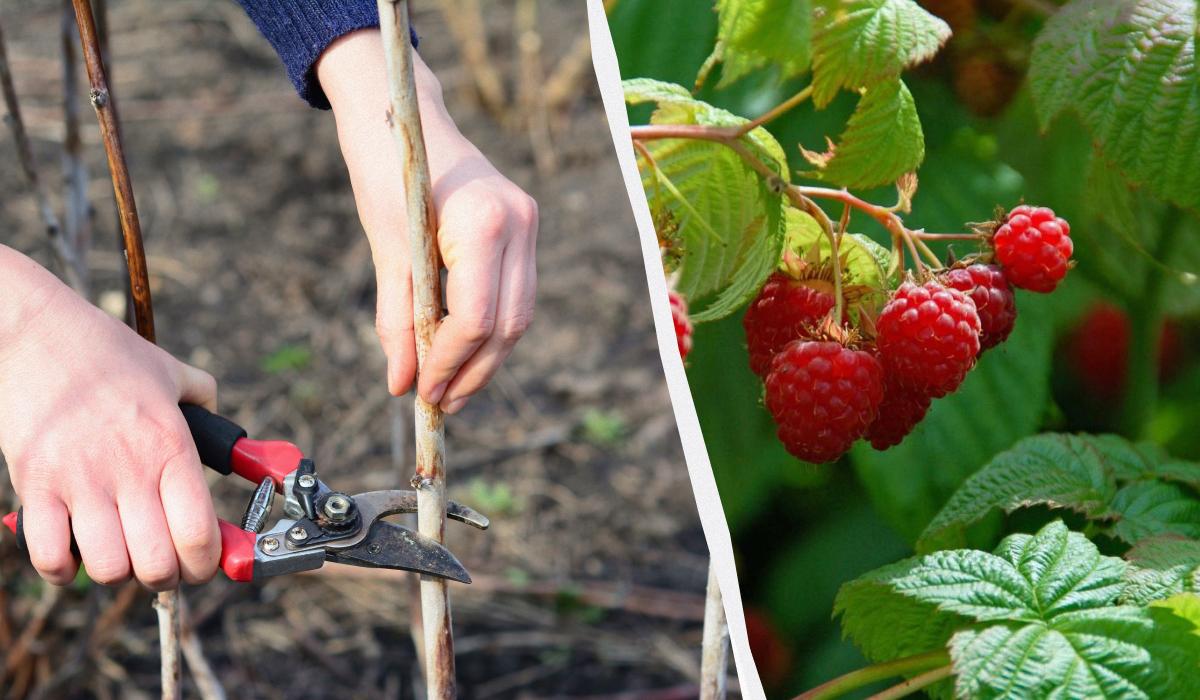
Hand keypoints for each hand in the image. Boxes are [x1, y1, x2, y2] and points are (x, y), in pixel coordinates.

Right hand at [0, 248, 220, 589]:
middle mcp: (129, 468)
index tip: (204, 562)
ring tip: (119, 553)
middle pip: (157, 564)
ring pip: (108, 568)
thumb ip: (205, 401)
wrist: (36, 332)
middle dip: (166, 577)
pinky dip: (63, 569)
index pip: (199, 534)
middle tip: (162, 564)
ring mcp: (79, 479)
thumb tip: (230, 429)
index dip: (207, 563)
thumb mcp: (171, 372)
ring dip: (117, 573)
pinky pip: (49, 556)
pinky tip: (72, 552)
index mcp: (171, 446)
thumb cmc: (106, 353)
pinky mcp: (34, 484)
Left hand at [317, 30, 537, 413]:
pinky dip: (489, 329)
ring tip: (448, 388)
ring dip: (485, 359)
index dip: (449, 364)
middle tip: (439, 406)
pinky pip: (515, 295)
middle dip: (473, 373)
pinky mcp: (524, 229)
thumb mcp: (387, 247)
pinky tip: (461, 350)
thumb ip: (397, 318)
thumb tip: (402, 384)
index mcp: (484, 221)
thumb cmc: (387, 170)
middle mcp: (519, 223)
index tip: (421, 394)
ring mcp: (528, 224)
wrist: (403, 113)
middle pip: (508, 325)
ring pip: (518, 316)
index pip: (476, 318)